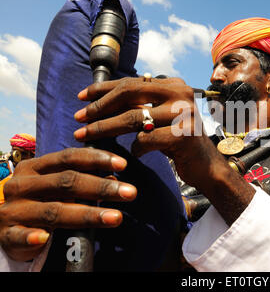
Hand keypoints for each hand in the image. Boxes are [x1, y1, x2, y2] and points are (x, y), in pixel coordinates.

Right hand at [0, 148, 136, 261]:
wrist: (1, 223)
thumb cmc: (37, 200)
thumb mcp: (56, 187)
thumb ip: (83, 181)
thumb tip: (115, 180)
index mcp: (35, 167)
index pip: (69, 157)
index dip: (96, 159)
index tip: (123, 164)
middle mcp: (22, 185)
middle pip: (66, 182)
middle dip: (101, 188)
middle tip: (131, 192)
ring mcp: (14, 209)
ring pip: (53, 211)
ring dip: (87, 214)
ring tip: (116, 218)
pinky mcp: (6, 234)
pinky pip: (20, 236)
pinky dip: (32, 237)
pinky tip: (45, 238)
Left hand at [73, 77, 254, 224]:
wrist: (208, 166)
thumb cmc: (179, 141)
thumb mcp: (162, 116)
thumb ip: (142, 103)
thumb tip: (102, 97)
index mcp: (174, 85)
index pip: (132, 81)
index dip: (103, 89)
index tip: (81, 98)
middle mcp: (181, 94)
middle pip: (129, 93)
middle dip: (99, 107)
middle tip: (79, 118)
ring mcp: (184, 114)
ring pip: (133, 118)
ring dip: (104, 128)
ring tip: (86, 136)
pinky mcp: (183, 136)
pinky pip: (145, 140)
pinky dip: (135, 149)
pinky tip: (134, 154)